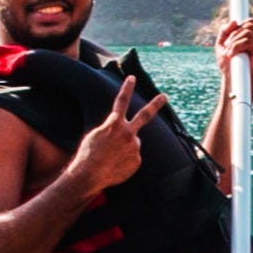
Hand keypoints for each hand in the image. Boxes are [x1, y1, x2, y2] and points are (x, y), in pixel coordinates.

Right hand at [63, 76, 151, 198]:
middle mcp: (127, 132)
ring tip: (112, 158)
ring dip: (124, 148)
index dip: (127, 88)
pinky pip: (133, 157)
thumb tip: (123, 132)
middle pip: (144, 115)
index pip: (121, 101)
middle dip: (155, 104)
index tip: (132, 77)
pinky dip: (125, 161)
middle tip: (164, 96)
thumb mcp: (95, 135)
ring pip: (132, 143)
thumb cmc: (88, 154)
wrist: (90, 175)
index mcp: (114, 123)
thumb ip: (111, 129)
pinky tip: (116, 165)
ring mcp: (134, 146)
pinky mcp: (137, 160)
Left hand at [205, 15, 252, 87]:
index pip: (250, 22)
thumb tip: (234, 21)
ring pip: (247, 32)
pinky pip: (248, 41)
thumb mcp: (222, 44)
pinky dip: (237, 46)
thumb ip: (225, 30)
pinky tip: (232, 54)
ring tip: (228, 54)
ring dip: (234, 42)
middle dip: (233, 35)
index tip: (228, 40)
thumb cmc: (229, 64)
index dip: (237, 27)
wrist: (233, 81)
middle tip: (226, 48)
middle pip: (248, 25)